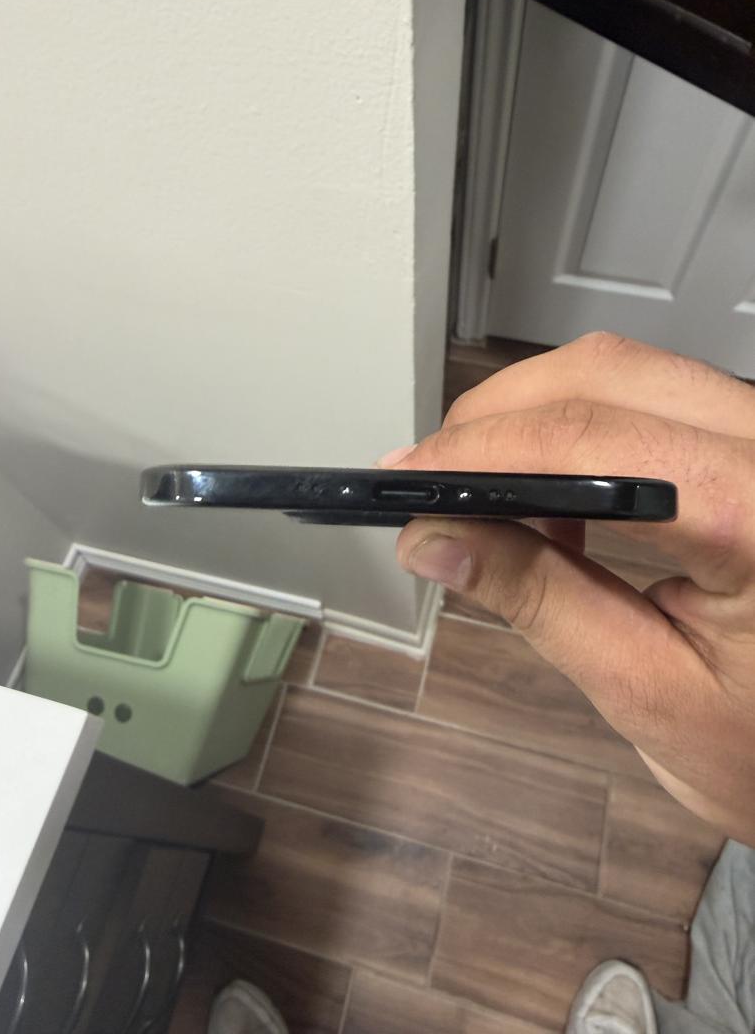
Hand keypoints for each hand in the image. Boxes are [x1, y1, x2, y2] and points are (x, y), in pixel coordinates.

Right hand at [386, 332, 754, 843]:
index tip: (410, 477)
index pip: (595, 442)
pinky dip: (582, 433)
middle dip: (499, 418)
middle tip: (432, 481)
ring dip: (537, 421)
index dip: (483, 450)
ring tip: (488, 501)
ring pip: (628, 373)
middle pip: (607, 375)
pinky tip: (558, 501)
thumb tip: (439, 541)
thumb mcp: (650, 691)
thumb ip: (541, 604)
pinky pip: (655, 399)